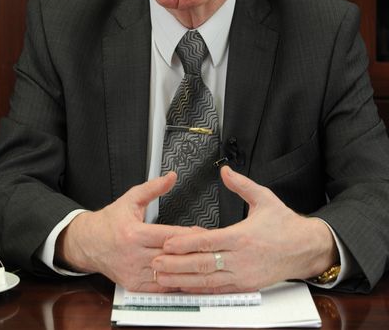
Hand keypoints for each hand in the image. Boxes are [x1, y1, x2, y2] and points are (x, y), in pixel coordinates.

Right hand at [56, 172, 193, 290]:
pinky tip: (187, 277)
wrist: (88, 242)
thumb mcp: (131, 199)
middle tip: (211, 249)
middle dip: (192, 252)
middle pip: (171, 256)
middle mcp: (133, 255)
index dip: (189, 235)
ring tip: (203, 263)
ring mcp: (133, 272)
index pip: (168, 236)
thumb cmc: (110, 221)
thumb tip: (171, 177)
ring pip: (167, 274)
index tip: (204, 233)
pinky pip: (160, 287)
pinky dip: (174, 282)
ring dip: (186, 269)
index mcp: (133, 233)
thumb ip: (153, 188)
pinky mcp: (133, 285)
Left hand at [151, 166, 337, 292]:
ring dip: (183, 280)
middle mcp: (241, 258)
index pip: (209, 241)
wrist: (305, 249)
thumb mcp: (264, 198)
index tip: (167, 243)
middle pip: (203, 264)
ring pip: (207, 280)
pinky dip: (199, 289)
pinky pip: (218, 289)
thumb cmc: (285, 225)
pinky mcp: (245, 285)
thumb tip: (225, 171)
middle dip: (176, 265)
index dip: (186, 243)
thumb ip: (241, 185)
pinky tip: (185, 287)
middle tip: (155, 263)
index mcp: (243, 236)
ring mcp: (243, 275)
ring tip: (162, 278)